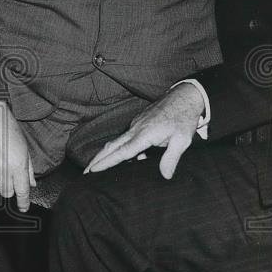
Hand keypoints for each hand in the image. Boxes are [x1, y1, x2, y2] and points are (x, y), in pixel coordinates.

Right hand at [0, 98, 35, 211]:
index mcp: (17, 165)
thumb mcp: (25, 148)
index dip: (23, 203)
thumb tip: (31, 184)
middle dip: (12, 189)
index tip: (24, 208)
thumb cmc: (9, 130)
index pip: (22, 191)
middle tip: (12, 177)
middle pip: (7, 193)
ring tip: (1, 170)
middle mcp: (2, 170)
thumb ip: (28, 169)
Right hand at [84, 83, 204, 177]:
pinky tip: (129, 158)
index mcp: (144, 134)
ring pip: (118, 142)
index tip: (92, 171)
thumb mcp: (182, 140)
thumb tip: (165, 176)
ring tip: (98, 168)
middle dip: (97, 160)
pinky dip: (121, 148)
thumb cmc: (184, 118)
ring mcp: (136, 124)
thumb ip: (171, 158)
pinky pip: (126, 137)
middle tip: (85, 173)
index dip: (106, 163)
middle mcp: (136, 128)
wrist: (186, 95)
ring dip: (107, 154)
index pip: (121, 152)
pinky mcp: (140, 122)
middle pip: (111, 146)